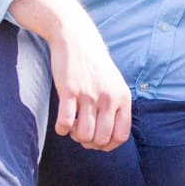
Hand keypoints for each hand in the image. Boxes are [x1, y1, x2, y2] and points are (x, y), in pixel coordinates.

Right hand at [49, 31, 132, 149]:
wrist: (77, 39)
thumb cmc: (95, 65)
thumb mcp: (115, 84)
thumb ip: (116, 107)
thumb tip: (110, 137)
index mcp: (122, 98)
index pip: (121, 135)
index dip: (108, 145)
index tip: (98, 142)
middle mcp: (108, 98)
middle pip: (102, 139)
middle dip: (90, 143)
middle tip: (82, 134)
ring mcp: (89, 95)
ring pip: (84, 135)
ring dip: (76, 136)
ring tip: (73, 127)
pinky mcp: (69, 91)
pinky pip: (65, 123)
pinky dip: (62, 129)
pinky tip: (62, 124)